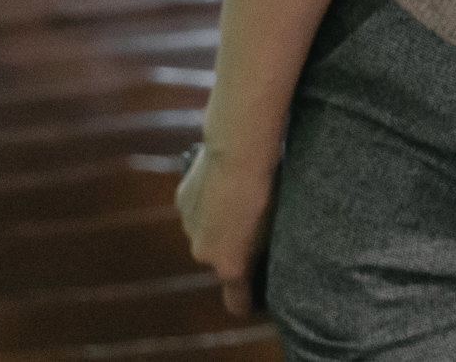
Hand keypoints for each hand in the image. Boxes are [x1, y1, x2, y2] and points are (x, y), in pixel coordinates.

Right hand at [176, 144, 275, 315]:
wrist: (238, 154)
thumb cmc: (267, 192)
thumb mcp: (275, 227)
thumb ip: (264, 249)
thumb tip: (264, 253)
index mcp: (229, 265)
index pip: (236, 300)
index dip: (245, 300)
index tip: (251, 301)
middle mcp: (203, 254)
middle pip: (219, 261)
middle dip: (232, 251)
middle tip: (253, 230)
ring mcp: (189, 228)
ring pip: (206, 234)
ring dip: (218, 226)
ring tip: (238, 201)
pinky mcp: (181, 202)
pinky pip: (196, 212)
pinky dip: (207, 204)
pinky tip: (223, 186)